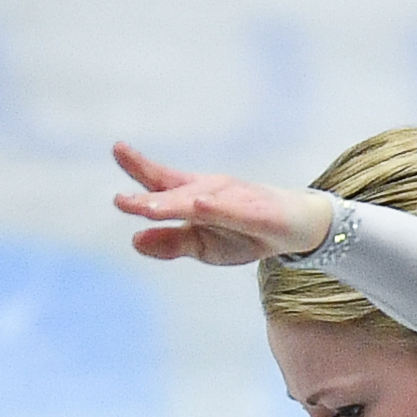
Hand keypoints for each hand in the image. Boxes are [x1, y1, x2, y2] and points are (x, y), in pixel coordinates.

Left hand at [112, 142, 333, 265]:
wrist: (300, 228)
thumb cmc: (249, 233)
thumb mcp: (206, 246)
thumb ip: (171, 243)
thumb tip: (134, 240)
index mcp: (194, 198)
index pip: (161, 183)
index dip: (137, 171)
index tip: (116, 170)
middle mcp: (212, 191)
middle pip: (178, 192)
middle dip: (153, 199)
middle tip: (124, 203)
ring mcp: (237, 199)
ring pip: (203, 200)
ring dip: (177, 203)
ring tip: (151, 209)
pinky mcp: (262, 212)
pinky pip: (238, 210)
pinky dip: (219, 208)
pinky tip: (201, 205)